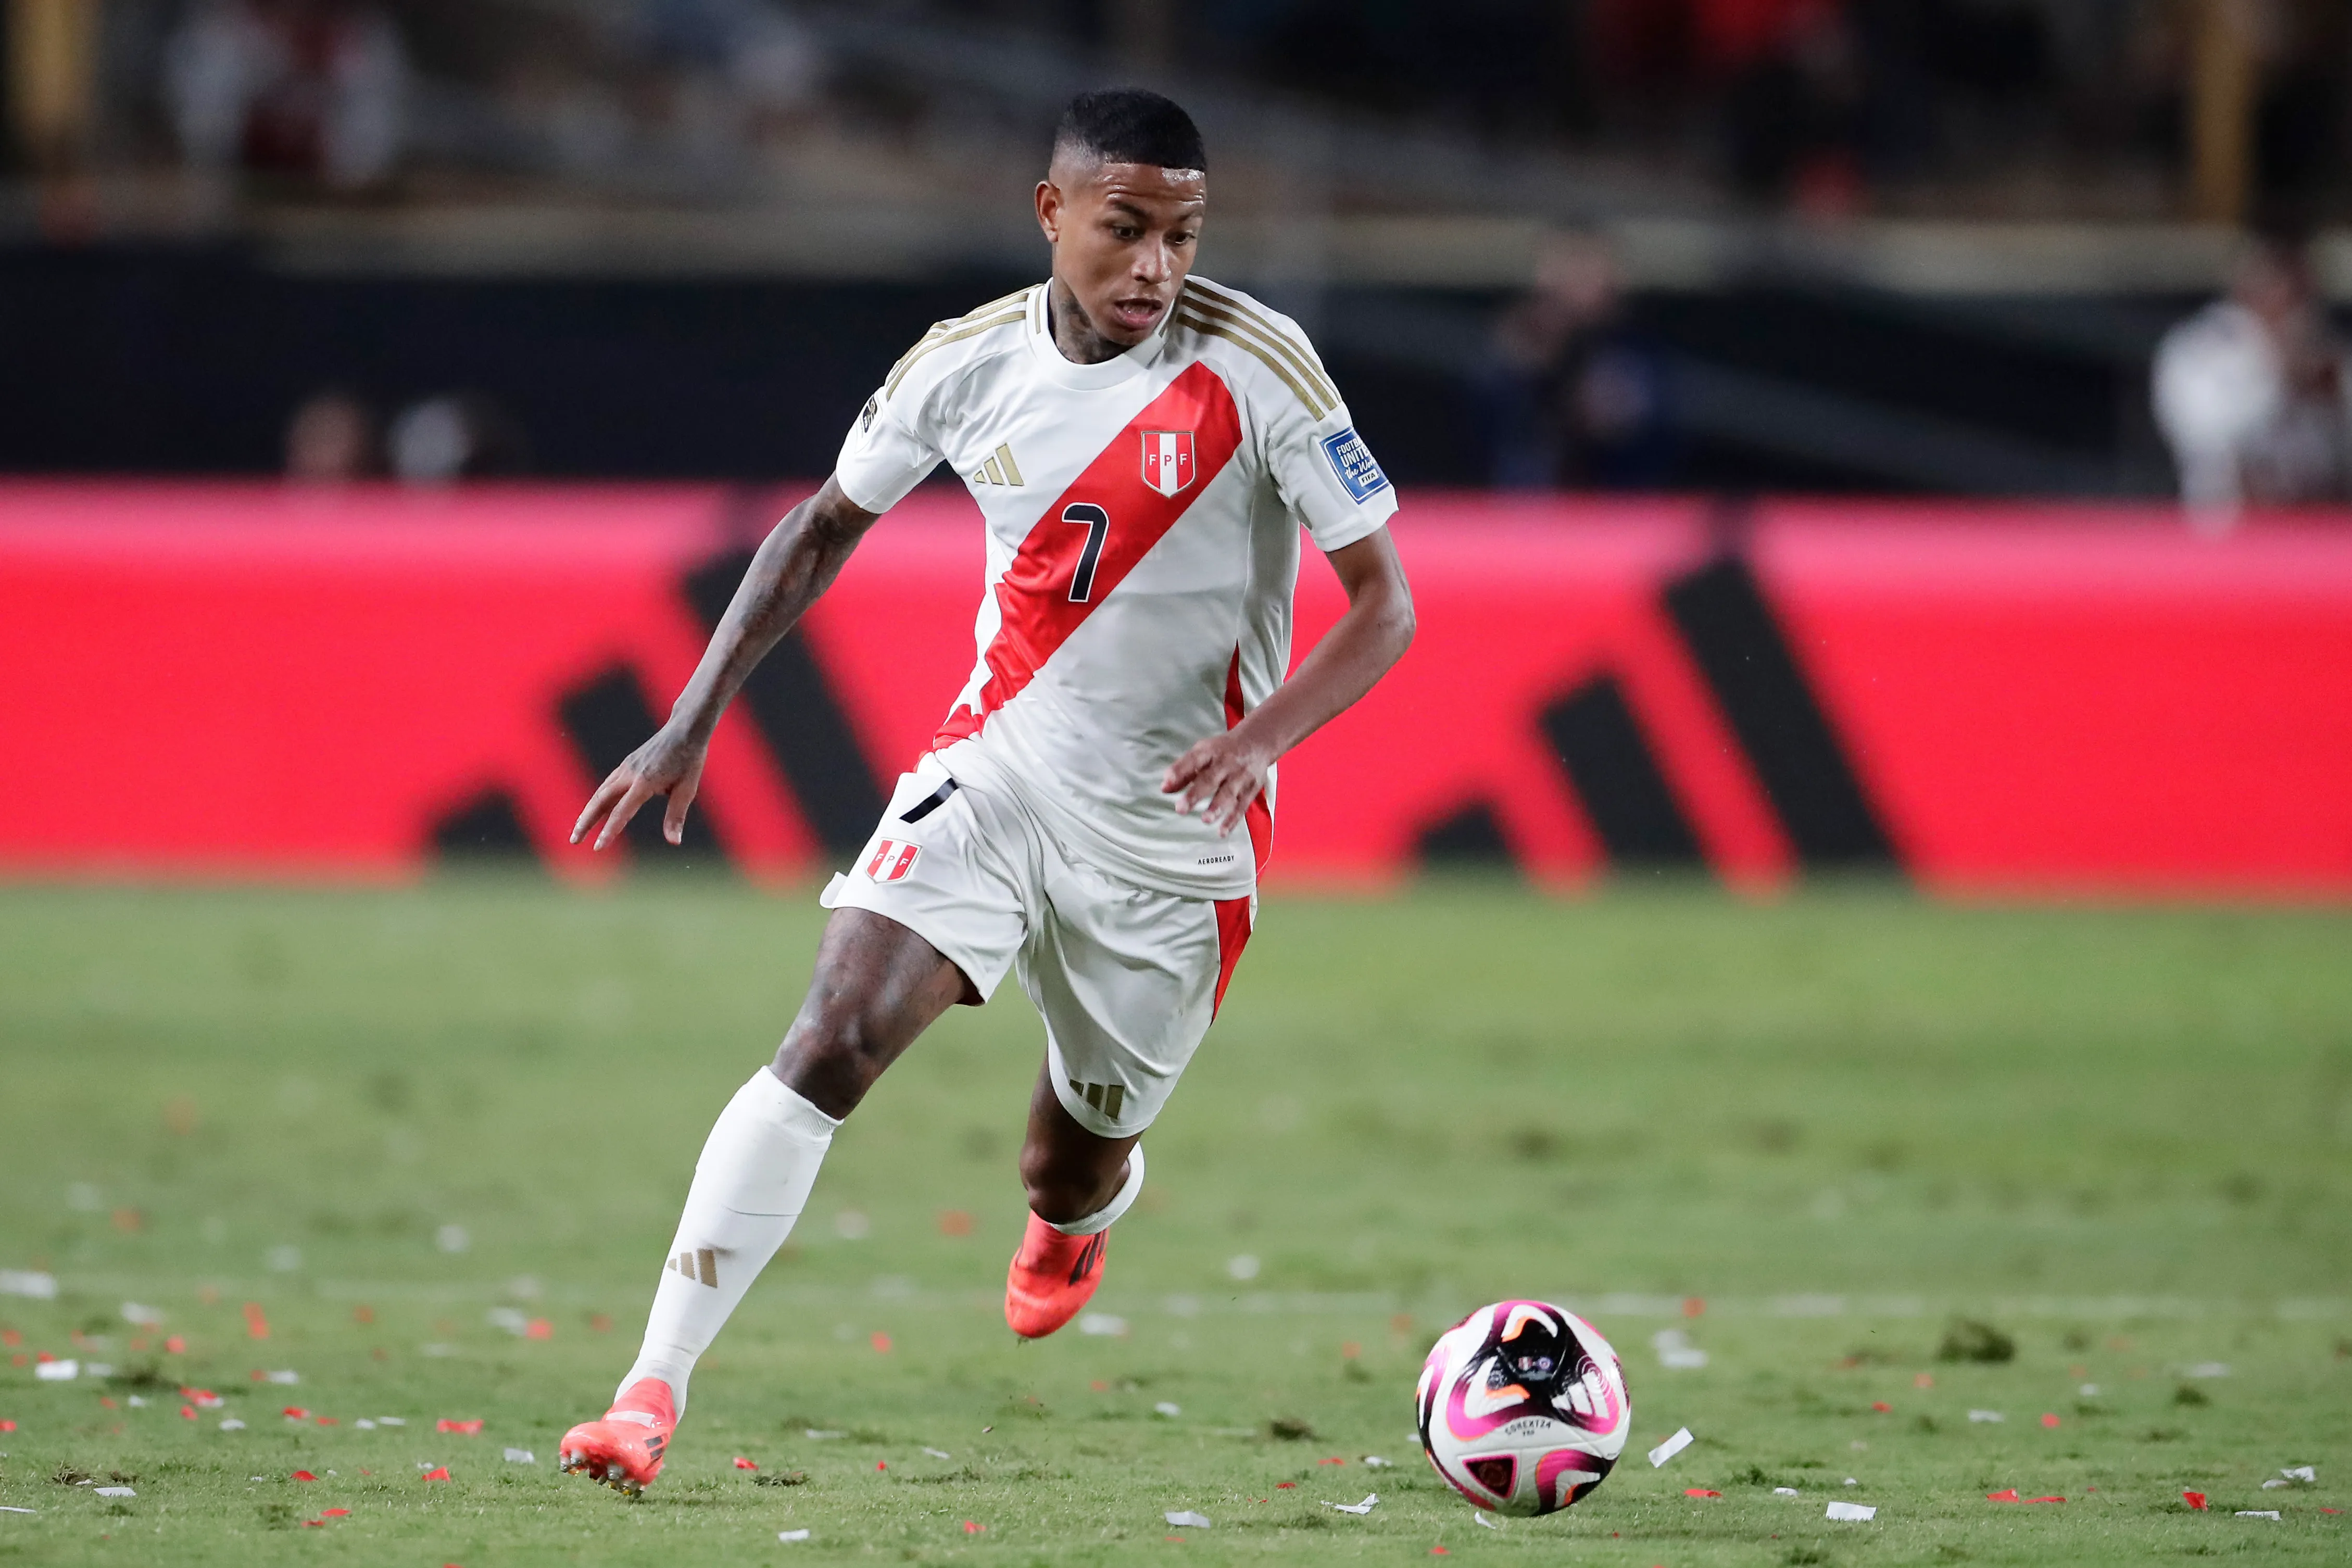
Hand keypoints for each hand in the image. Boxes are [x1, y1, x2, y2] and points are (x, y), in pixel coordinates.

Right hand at [572, 724, 708, 850]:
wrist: (685, 729)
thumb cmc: (689, 760)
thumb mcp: (687, 789)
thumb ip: (676, 816)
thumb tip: (674, 842)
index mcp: (645, 782)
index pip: (621, 812)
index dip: (609, 831)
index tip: (597, 848)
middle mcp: (630, 774)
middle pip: (600, 801)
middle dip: (585, 822)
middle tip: (574, 841)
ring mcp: (626, 767)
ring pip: (601, 792)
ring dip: (588, 812)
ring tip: (579, 829)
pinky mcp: (627, 764)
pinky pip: (609, 784)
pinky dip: (600, 799)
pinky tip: (598, 810)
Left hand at [1161, 730, 1270, 835]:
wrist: (1258, 742)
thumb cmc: (1224, 750)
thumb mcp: (1203, 752)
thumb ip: (1183, 771)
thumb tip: (1164, 788)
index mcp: (1210, 751)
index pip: (1194, 759)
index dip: (1180, 769)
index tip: (1168, 780)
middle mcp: (1226, 763)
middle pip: (1210, 779)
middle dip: (1195, 795)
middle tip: (1181, 808)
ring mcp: (1240, 777)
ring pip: (1228, 794)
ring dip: (1217, 808)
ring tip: (1205, 819)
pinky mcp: (1251, 789)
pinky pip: (1241, 806)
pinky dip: (1232, 820)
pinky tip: (1222, 832)